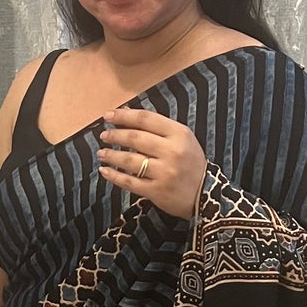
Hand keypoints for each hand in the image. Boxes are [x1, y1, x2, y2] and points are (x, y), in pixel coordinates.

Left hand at [96, 106, 207, 220]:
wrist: (205, 194)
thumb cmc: (190, 162)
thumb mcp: (182, 139)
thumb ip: (157, 126)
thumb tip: (126, 112)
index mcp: (179, 134)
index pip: (145, 119)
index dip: (123, 116)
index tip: (108, 116)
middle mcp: (172, 152)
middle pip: (135, 138)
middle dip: (115, 135)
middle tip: (104, 135)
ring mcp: (164, 173)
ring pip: (130, 160)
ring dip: (111, 155)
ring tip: (102, 153)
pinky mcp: (157, 191)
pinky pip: (129, 182)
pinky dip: (114, 176)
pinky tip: (105, 171)